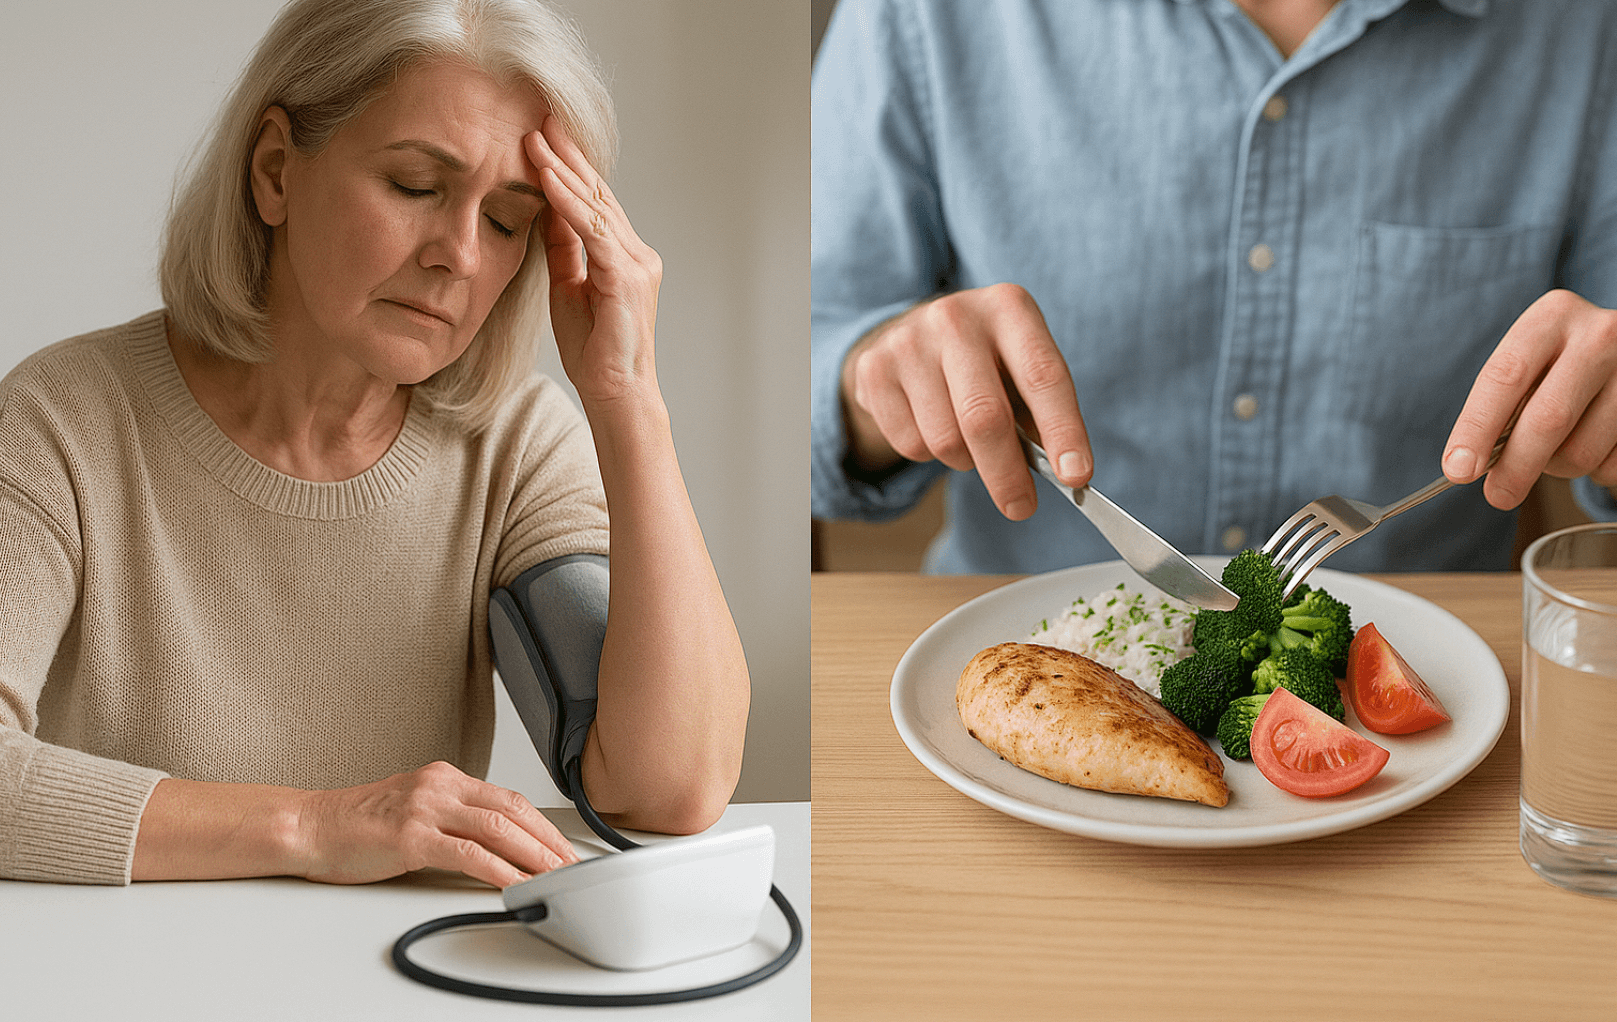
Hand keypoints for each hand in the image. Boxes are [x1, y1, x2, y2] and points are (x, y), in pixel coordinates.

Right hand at [294, 761, 577, 887]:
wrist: (309, 826)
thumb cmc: (358, 825)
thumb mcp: (414, 809)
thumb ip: (451, 818)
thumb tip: (493, 845)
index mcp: (445, 777)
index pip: (509, 798)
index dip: (542, 824)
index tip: (562, 847)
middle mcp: (440, 786)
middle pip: (513, 810)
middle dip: (548, 841)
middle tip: (571, 865)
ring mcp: (425, 808)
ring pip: (498, 829)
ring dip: (533, 856)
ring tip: (555, 877)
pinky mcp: (411, 836)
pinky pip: (468, 854)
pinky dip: (500, 871)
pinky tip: (516, 885)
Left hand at [524, 117, 662, 407]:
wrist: (615, 392)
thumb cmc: (594, 351)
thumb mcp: (569, 289)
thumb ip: (564, 251)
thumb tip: (547, 212)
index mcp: (624, 256)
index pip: (594, 202)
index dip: (569, 168)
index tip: (542, 136)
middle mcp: (637, 253)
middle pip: (599, 194)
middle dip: (568, 155)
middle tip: (540, 119)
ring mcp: (636, 264)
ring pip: (596, 206)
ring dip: (562, 171)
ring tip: (534, 140)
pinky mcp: (626, 278)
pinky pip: (594, 231)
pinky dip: (568, 204)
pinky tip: (546, 180)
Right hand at [840, 283, 1090, 519]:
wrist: (913, 333)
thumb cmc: (985, 361)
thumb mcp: (1021, 368)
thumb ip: (1042, 415)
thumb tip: (1067, 473)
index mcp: (1009, 309)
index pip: (1043, 376)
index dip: (1063, 430)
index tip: (1076, 476)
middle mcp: (956, 318)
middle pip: (984, 418)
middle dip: (1007, 475)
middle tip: (1021, 507)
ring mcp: (909, 342)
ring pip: (945, 440)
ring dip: (965, 461)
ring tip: (968, 441)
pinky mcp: (874, 370)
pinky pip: (910, 445)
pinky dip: (929, 455)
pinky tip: (931, 425)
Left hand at [1443, 289, 1616, 508]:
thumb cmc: (1559, 366)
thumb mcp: (1529, 364)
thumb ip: (1501, 405)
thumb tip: (1467, 465)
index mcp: (1552, 318)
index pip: (1505, 377)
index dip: (1477, 428)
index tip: (1458, 470)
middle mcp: (1599, 335)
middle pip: (1548, 418)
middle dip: (1515, 467)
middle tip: (1497, 496)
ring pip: (1583, 449)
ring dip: (1557, 468)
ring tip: (1554, 452)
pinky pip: (1613, 464)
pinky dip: (1594, 470)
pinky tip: (1592, 445)